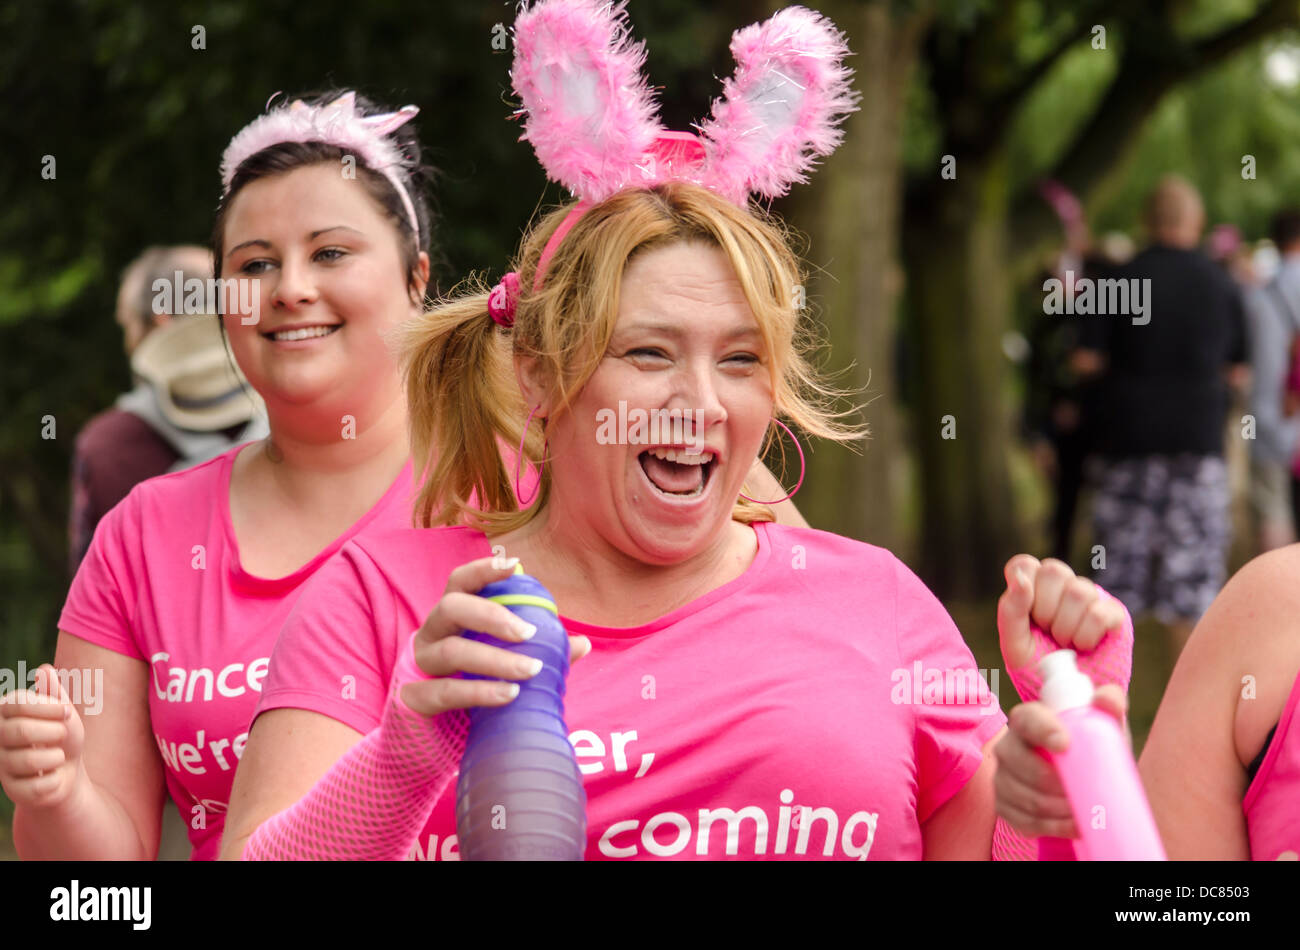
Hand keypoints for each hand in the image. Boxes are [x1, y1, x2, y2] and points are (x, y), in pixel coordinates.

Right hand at [0, 664, 87, 809]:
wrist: (68, 770)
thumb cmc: (62, 734)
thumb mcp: (62, 711)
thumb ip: (53, 693)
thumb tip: (44, 670)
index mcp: (6, 713)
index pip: (17, 702)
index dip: (47, 706)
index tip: (66, 711)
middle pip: (21, 731)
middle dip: (53, 732)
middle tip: (62, 734)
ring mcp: (1, 764)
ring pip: (28, 760)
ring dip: (56, 757)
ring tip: (57, 757)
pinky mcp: (11, 790)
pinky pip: (37, 786)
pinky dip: (55, 780)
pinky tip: (52, 776)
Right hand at [399, 557, 590, 715]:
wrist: (428, 738)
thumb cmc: (470, 688)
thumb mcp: (500, 665)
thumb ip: (538, 653)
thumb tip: (582, 643)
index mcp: (452, 617)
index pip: (461, 582)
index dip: (483, 570)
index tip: (514, 565)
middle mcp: (431, 633)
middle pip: (452, 607)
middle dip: (492, 615)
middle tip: (528, 633)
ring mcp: (419, 665)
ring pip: (451, 651)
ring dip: (495, 659)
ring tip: (530, 671)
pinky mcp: (413, 699)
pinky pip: (444, 691)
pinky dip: (479, 691)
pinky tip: (508, 694)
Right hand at [994, 686, 1127, 836]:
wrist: (1083, 782)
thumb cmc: (1091, 747)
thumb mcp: (1104, 726)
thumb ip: (1110, 706)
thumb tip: (1107, 699)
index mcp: (1028, 720)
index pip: (1026, 719)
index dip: (1042, 729)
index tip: (1066, 745)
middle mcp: (1008, 746)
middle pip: (1018, 763)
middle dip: (1053, 782)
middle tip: (1083, 793)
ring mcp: (1002, 777)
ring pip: (1023, 796)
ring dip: (1055, 809)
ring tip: (1082, 813)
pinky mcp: (1004, 805)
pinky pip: (1022, 821)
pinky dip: (1051, 827)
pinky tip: (1071, 826)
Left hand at [997, 555, 1125, 671]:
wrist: (1068, 699)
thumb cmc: (1038, 669)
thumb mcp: (1014, 644)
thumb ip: (1011, 609)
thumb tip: (1020, 578)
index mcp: (1033, 589)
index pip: (1024, 564)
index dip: (1024, 587)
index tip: (1027, 615)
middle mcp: (1062, 587)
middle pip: (1053, 570)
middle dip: (1045, 609)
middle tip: (1047, 633)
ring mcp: (1090, 597)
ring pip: (1078, 590)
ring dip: (1065, 627)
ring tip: (1065, 644)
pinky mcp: (1114, 613)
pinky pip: (1099, 613)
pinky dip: (1085, 636)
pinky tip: (1084, 647)